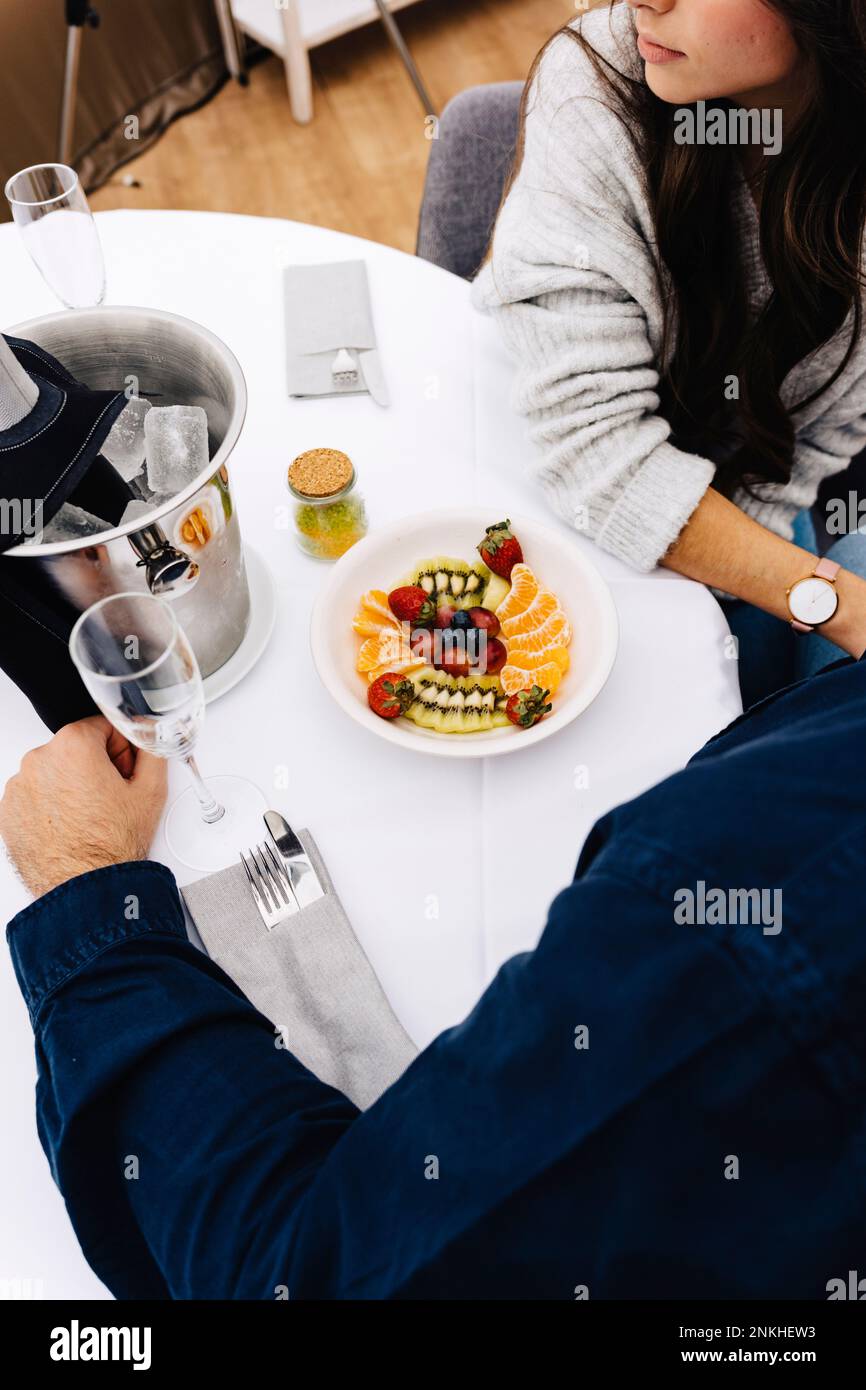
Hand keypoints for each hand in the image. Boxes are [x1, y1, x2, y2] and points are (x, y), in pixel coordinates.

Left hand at [0, 716, 166, 898]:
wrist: (85, 889)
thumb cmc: (112, 846)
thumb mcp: (151, 790)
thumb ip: (152, 750)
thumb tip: (152, 735)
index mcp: (72, 746)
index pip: (102, 727)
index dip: (121, 750)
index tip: (123, 773)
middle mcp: (39, 761)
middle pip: (76, 749)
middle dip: (95, 767)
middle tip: (110, 800)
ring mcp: (19, 787)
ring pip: (54, 773)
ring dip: (72, 787)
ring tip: (90, 818)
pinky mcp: (8, 811)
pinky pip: (35, 796)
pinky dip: (51, 806)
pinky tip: (70, 826)